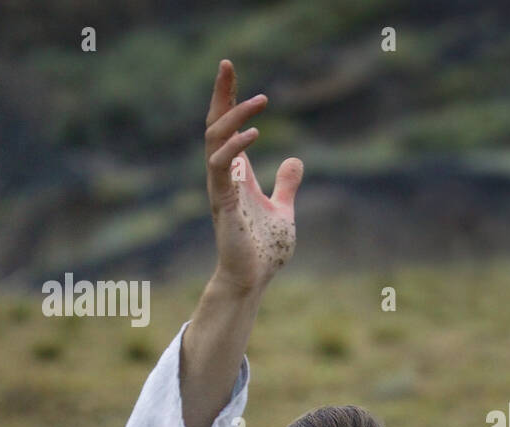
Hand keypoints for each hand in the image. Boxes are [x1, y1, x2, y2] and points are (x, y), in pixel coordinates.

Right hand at [204, 59, 301, 293]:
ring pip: (214, 140)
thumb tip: (295, 160)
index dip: (229, 100)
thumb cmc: (265, 249)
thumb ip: (286, 184)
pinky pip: (222, 167)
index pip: (228, 128)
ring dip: (232, 116)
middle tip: (228, 64)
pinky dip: (235, 147)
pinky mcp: (222, 203)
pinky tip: (254, 134)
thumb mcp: (283, 209)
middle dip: (221, 94)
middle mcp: (224, 176)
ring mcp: (220, 188)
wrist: (255, 279)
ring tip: (258, 100)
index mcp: (237, 174)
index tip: (232, 71)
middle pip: (215, 125)